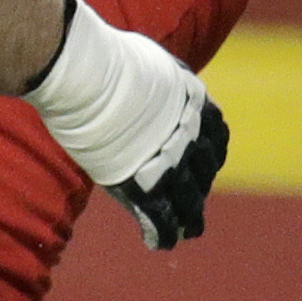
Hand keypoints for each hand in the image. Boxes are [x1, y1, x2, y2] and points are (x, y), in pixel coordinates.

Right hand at [25, 0, 226, 249]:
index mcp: (195, 105)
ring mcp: (170, 163)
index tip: (203, 163)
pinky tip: (158, 241)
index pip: (217, 137)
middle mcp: (191, 137)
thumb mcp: (146, 61)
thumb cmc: (104, 58)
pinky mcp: (144, 184)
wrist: (85, 73)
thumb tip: (141, 70)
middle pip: (204, 172)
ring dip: (188, 218)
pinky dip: (162, 232)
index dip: (209, 155)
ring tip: (185, 231)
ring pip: (189, 202)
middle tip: (191, 200)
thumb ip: (153, 77)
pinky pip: (161, 217)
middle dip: (198, 188)